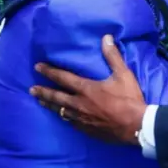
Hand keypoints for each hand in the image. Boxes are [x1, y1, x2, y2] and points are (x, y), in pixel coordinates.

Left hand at [29, 36, 145, 143]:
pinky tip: (62, 116)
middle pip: (56, 96)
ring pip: (60, 111)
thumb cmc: (129, 99)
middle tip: (31, 89)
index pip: (62, 78)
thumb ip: (112, 56)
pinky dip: (63, 117)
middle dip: (43, 91)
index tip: (37, 67)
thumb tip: (105, 37)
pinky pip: (70, 122)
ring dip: (49, 105)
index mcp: (86, 89)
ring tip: (41, 102)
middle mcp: (78, 104)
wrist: (135, 126)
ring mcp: (81, 119)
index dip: (49, 71)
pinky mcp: (86, 130)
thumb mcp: (123, 74)